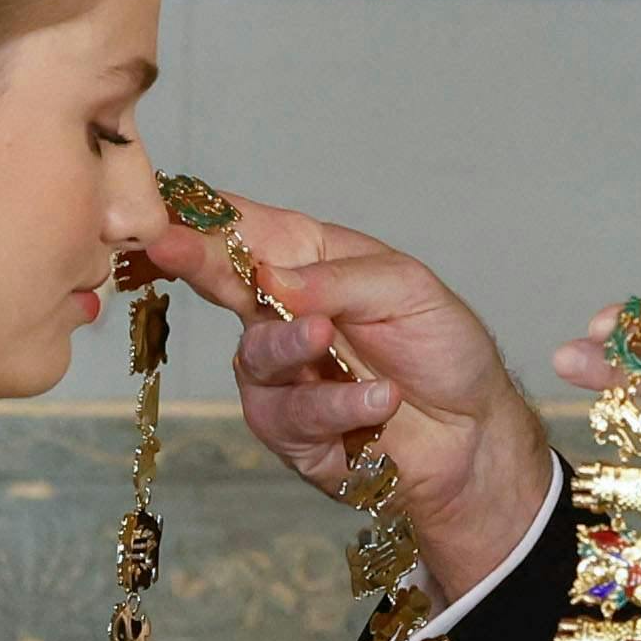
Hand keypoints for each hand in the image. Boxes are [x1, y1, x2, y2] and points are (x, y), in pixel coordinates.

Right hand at [150, 193, 558, 606]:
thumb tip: (272, 276)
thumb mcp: (410, 291)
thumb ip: (341, 279)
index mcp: (309, 262)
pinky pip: (290, 419)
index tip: (166, 206)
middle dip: (196, 263)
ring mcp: (282, 376)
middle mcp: (282, 314)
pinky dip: (336, 406)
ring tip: (328, 339)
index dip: (202, 217)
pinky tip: (378, 400)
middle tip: (179, 249)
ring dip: (290, 346)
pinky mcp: (293, 434)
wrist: (474, 433)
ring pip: (255, 357)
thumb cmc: (443, 350)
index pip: (247, 230)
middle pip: (221, 284)